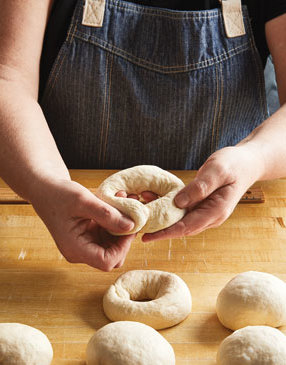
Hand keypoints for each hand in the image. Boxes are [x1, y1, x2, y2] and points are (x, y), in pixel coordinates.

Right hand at [30, 178, 134, 270]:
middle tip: (131, 215)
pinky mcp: (88, 237)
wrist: (45, 190)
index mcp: (75, 249)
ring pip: (112, 245)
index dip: (123, 247)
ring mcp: (84, 245)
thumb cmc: (59, 195)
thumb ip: (107, 215)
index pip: (106, 261)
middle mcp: (79, 252)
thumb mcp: (84, 201)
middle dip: (124, 237)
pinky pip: (107, 236)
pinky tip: (117, 205)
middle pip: (112, 256)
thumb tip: (131, 226)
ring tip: (124, 204)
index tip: (129, 226)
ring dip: (121, 227)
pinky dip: (115, 222)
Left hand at [143, 145, 263, 240]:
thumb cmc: (233, 164)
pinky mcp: (200, 205)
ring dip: (160, 216)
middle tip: (137, 225)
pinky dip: (166, 206)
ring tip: (140, 208)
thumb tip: (179, 202)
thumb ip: (200, 187)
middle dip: (159, 228)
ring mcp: (205, 212)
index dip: (165, 233)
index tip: (147, 237)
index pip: (186, 227)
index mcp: (216, 211)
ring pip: (179, 219)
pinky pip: (181, 209)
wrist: (245, 163)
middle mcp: (210, 216)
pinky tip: (152, 197)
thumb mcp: (217, 171)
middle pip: (180, 228)